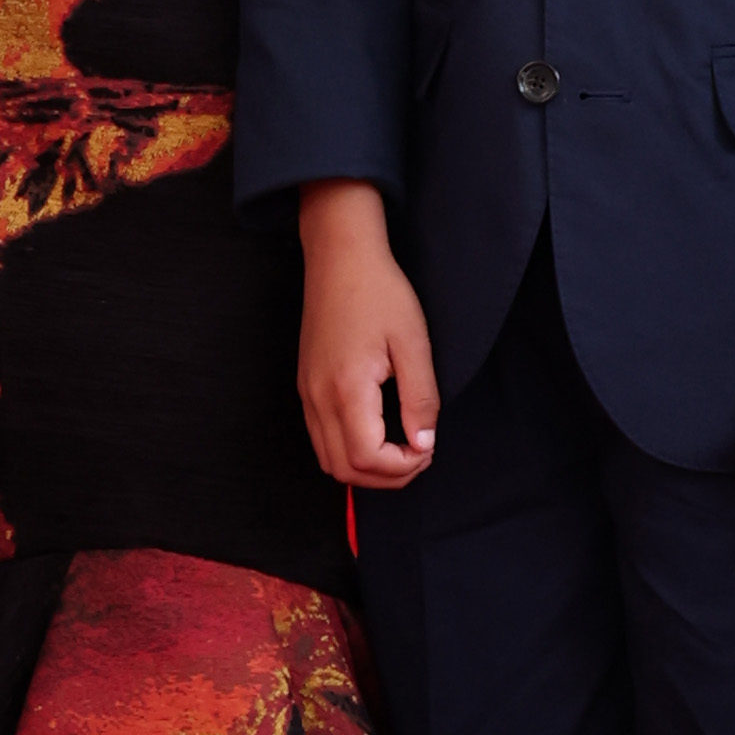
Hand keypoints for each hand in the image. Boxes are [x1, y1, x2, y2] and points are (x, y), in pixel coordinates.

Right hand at [296, 178, 439, 488]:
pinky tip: (377, 433)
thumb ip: (420, 399)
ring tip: (401, 448)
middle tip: (419, 454)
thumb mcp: (413, 343)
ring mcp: (307, 394)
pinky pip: (321, 439)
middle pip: (344, 470)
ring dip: (366, 468)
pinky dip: (349, 451)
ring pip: (329, 460)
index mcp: (346, 388)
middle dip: (386, 477)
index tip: (428, 447)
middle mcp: (319, 398)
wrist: (340, 258)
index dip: (402, 467)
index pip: (367, 458)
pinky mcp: (306, 387)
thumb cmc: (379, 293)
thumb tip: (423, 443)